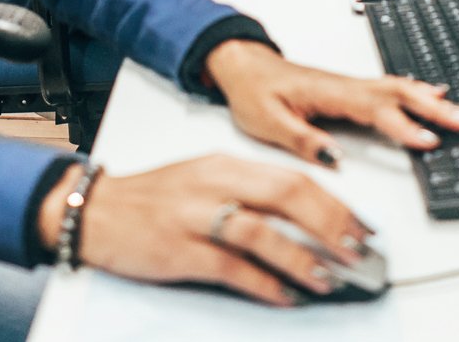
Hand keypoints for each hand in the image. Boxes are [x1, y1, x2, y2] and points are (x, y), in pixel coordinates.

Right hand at [38, 155, 374, 306]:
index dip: (335, 202)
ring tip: (327, 277)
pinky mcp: (180, 250)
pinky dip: (263, 283)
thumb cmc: (153, 198)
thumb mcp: (204, 180)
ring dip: (301, 257)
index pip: (292, 177)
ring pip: (261, 232)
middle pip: (286, 196)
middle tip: (357, 250)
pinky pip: (231, 267)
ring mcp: (195, 216)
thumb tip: (304, 219)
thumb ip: (250, 193)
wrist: (96, 211)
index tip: (362, 224)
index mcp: (224, 164)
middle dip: (331, 225)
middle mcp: (214, 183)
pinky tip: (283, 295)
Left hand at [203, 40, 458, 167]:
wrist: (243, 66)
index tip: (429, 140)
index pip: (375, 110)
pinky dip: (417, 91)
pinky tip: (434, 94)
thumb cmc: (253, 91)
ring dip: (433, 100)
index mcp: (330, 93)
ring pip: (399, 89)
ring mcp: (351, 86)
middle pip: (399, 94)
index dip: (404, 126)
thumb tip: (335, 157)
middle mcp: (346, 86)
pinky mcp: (350, 90)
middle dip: (436, 109)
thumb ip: (303, 140)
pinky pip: (391, 88)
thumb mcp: (267, 122)